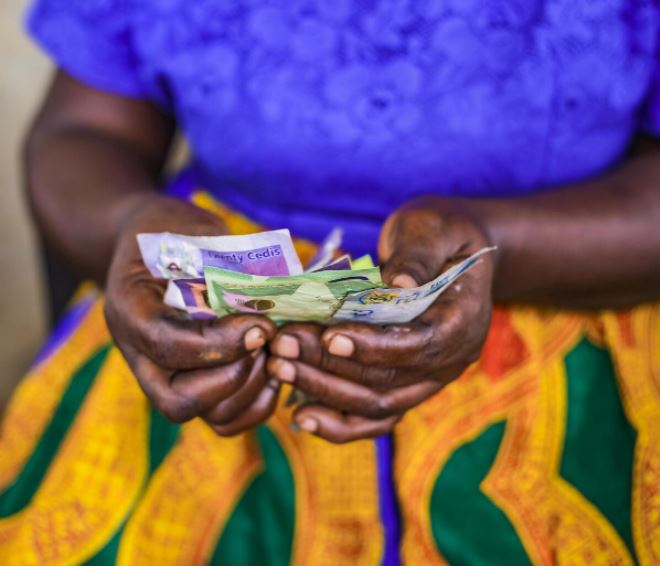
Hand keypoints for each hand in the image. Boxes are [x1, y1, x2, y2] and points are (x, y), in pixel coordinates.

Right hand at [104, 195, 279, 434]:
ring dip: (252, 390)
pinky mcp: (194, 383)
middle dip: (236, 374)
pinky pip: (225, 419)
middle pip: (180, 401)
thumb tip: (280, 295)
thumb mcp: (193, 231)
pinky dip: (257, 404)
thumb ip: (227, 265)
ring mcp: (168, 375)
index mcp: (131, 311)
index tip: (260, 325)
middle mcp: (141, 355)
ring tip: (274, 353)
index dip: (220, 343)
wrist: (152, 243)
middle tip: (267, 339)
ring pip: (208, 417)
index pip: (168, 347)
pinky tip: (275, 370)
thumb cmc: (175, 230)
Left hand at [267, 199, 494, 442]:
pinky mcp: (404, 386)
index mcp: (461, 321)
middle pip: (387, 380)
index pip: (418, 346)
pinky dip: (339, 423)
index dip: (373, 346)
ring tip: (280, 367)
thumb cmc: (437, 233)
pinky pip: (374, 418)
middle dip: (330, 364)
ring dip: (324, 391)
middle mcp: (448, 361)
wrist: (448, 252)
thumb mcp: (430, 229)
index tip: (329, 336)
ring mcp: (426, 379)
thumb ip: (416, 254)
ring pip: (376, 405)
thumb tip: (398, 284)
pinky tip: (300, 415)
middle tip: (283, 344)